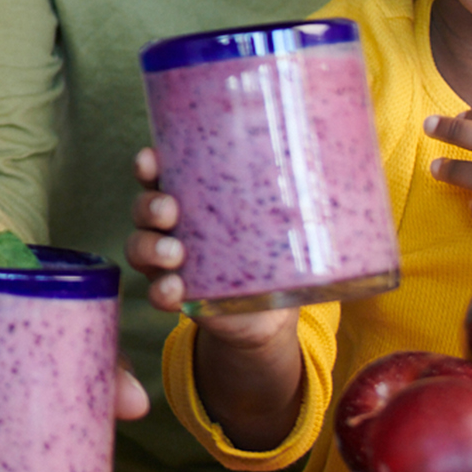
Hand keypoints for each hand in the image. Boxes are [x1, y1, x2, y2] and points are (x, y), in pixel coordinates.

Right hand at [129, 146, 294, 347]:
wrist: (267, 312)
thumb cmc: (271, 251)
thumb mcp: (280, 220)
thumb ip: (293, 194)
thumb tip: (332, 161)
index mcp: (191, 198)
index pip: (159, 174)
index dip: (147, 165)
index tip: (149, 159)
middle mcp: (171, 227)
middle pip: (143, 208)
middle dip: (150, 205)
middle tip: (170, 210)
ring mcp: (169, 262)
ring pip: (139, 247)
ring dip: (150, 247)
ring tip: (175, 254)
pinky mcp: (177, 296)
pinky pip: (155, 292)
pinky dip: (161, 290)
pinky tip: (175, 290)